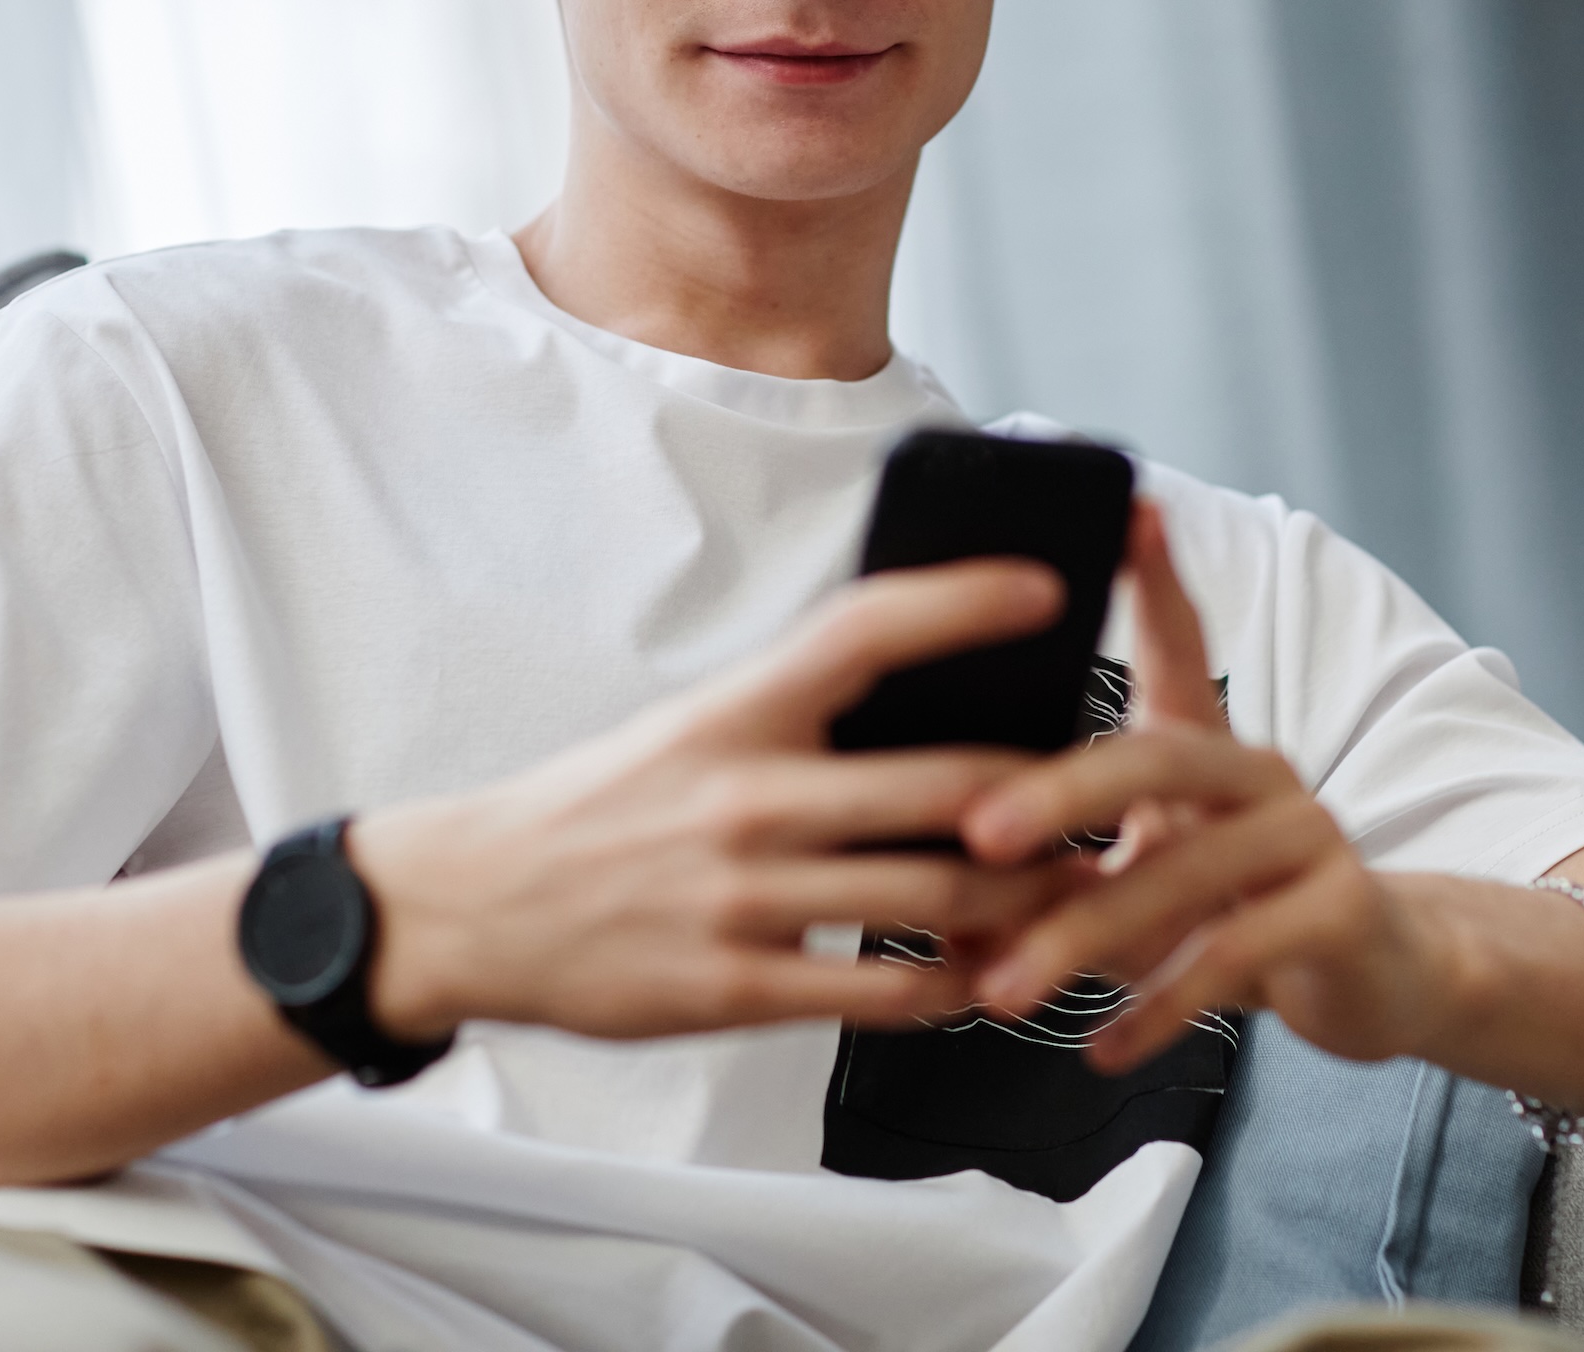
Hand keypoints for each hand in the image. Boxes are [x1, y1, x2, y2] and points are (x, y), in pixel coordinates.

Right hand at [349, 560, 1088, 1042]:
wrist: (473, 904)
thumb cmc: (601, 808)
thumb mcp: (692, 728)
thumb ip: (798, 715)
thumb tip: (925, 696)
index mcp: (737, 711)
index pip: (867, 630)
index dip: (964, 600)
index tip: (1047, 589)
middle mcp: (747, 796)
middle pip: (945, 784)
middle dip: (1049, 798)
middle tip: (1109, 797)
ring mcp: (742, 896)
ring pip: (935, 897)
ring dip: (1027, 901)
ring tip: (1076, 895)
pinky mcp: (733, 988)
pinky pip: (880, 993)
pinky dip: (954, 986)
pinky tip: (986, 977)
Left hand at [958, 504, 1445, 1071]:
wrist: (1377, 977)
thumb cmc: (1229, 913)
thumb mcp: (1145, 879)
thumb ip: (1061, 874)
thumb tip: (931, 898)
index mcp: (1206, 744)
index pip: (1182, 642)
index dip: (1155, 578)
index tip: (1127, 510)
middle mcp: (1260, 771)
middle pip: (1159, 758)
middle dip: (1060, 796)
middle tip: (977, 836)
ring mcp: (1309, 836)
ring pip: (1188, 873)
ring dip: (1086, 938)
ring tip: (1007, 992)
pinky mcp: (1342, 911)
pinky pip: (1238, 957)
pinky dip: (1161, 1009)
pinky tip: (1103, 1048)